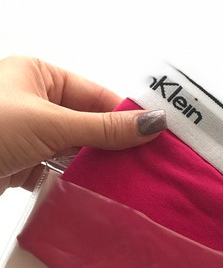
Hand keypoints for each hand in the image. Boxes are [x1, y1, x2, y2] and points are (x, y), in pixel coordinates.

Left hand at [0, 56, 166, 193]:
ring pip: (75, 151)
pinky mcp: (20, 164)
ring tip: (129, 183)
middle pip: (88, 124)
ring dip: (94, 167)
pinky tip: (97, 193)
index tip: (157, 137)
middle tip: (149, 165)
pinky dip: (74, 183)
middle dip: (114, 146)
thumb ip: (104, 127)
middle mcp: (34, 101)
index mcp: (39, 75)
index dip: (127, 116)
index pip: (96, 95)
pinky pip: (58, 171)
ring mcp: (27, 134)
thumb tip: (153, 122)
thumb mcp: (50, 123)